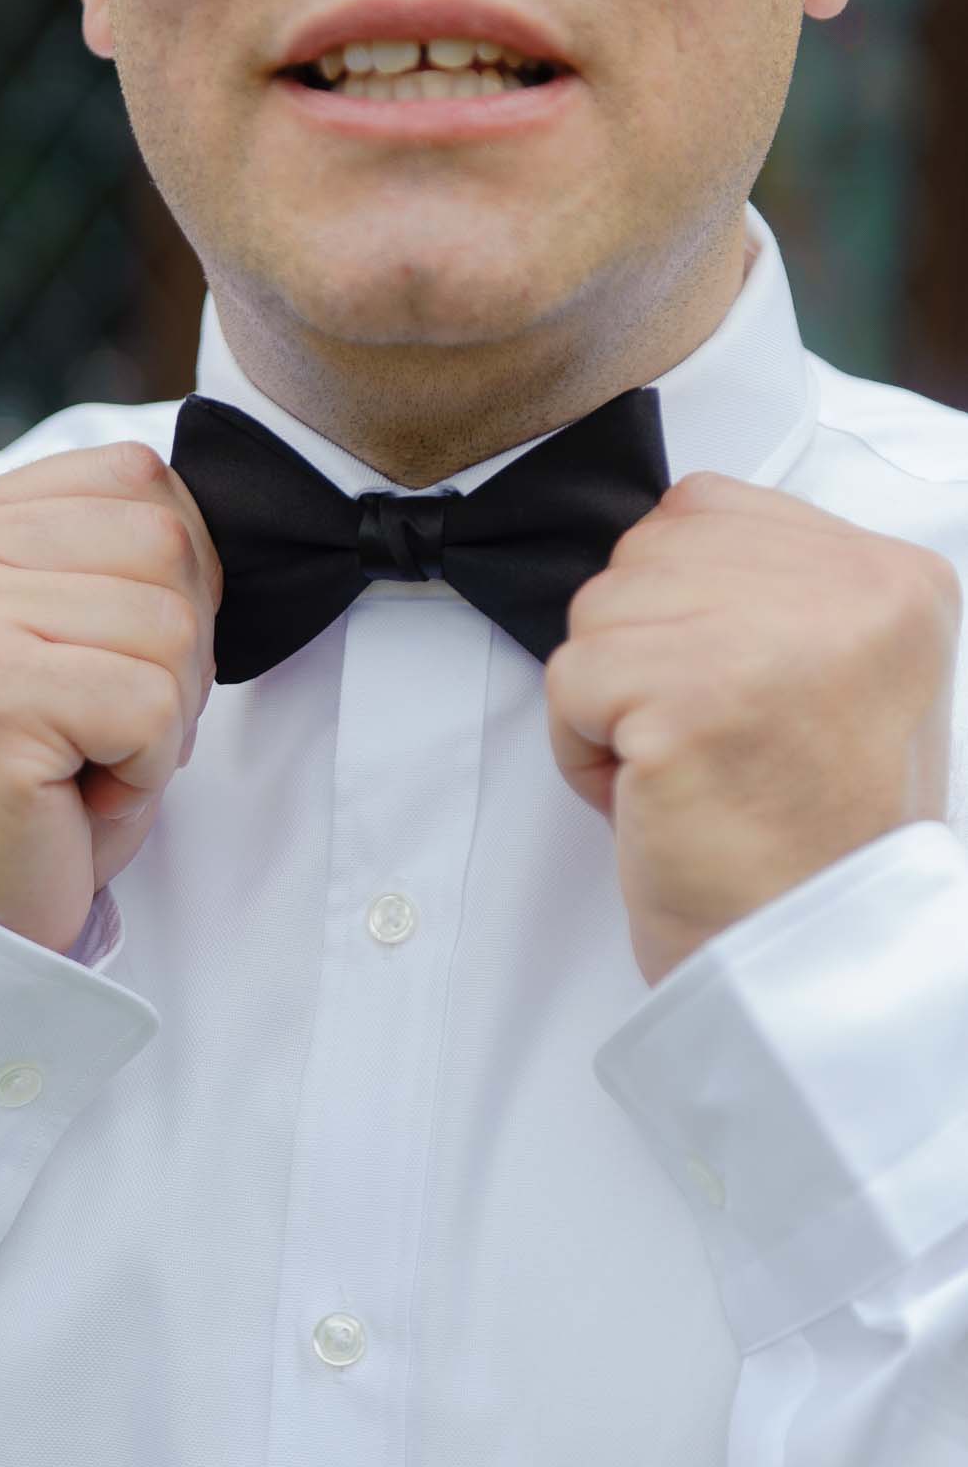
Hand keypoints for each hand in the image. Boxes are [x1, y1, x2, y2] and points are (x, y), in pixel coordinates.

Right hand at [0, 440, 222, 953]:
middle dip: (178, 652)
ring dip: (162, 717)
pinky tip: (78, 796)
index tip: (114, 660)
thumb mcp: (58, 636)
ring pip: (170, 626)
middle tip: (107, 727)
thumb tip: (206, 521)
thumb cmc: (22, 781)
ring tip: (87, 761)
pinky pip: (151, 707)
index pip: (136, 478)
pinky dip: (144, 771)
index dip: (177, 578)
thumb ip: (104, 556)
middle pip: (165, 544)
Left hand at [544, 472, 961, 988]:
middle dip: (639, 653)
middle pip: (644, 554)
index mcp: (894, 579)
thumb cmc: (805, 836)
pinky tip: (651, 795)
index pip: (707, 509)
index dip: (674, 607)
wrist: (809, 957)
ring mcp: (772, 640)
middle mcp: (850, 592)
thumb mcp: (836, 677)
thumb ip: (772, 591)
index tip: (722, 694)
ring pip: (600, 610)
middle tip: (701, 743)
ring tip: (682, 771)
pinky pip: (570, 680)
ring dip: (610, 702)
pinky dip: (581, 751)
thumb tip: (659, 541)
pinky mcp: (694, 700)